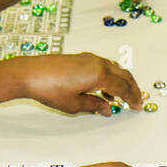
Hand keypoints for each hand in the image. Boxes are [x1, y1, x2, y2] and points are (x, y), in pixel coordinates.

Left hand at [23, 52, 143, 114]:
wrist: (30, 73)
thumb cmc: (49, 88)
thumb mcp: (74, 104)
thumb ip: (95, 105)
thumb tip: (107, 108)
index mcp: (99, 75)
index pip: (123, 88)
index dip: (132, 98)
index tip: (137, 106)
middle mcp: (97, 63)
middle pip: (123, 75)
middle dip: (132, 88)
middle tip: (136, 100)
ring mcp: (89, 58)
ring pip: (114, 68)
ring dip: (121, 81)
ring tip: (121, 96)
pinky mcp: (81, 58)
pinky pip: (103, 65)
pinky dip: (110, 76)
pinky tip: (103, 87)